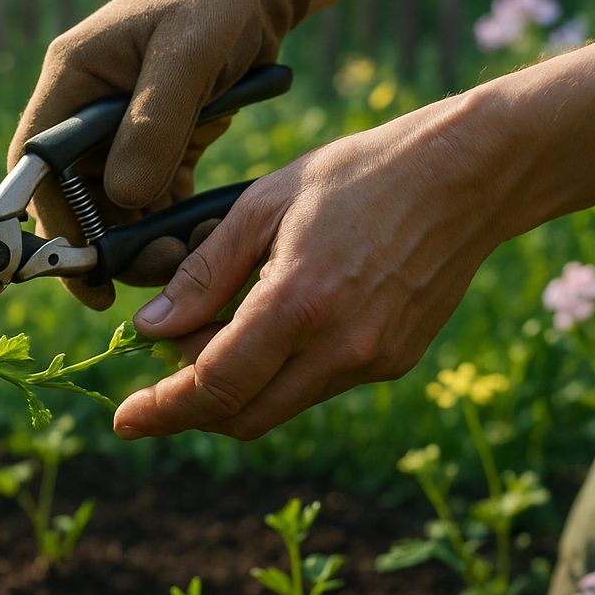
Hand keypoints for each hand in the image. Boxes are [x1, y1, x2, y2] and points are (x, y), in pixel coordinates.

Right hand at [8, 0, 310, 310]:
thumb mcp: (188, 53)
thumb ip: (154, 123)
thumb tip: (123, 196)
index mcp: (71, 83)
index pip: (38, 168)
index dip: (51, 225)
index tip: (84, 272)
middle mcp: (84, 113)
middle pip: (76, 200)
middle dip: (110, 244)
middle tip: (160, 274)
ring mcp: (117, 132)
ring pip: (114, 208)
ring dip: (145, 241)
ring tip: (190, 260)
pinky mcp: (155, 144)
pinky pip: (151, 199)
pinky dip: (172, 224)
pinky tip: (204, 237)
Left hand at [113, 96, 509, 440]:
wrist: (470, 173)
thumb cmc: (359, 174)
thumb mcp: (263, 205)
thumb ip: (203, 274)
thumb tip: (150, 328)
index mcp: (298, 304)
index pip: (213, 386)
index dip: (161, 411)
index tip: (124, 421)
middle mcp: (340, 347)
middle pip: (243, 416)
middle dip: (190, 406)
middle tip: (160, 368)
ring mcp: (374, 361)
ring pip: (279, 405)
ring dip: (234, 386)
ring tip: (213, 327)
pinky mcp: (395, 361)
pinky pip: (317, 385)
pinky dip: (278, 371)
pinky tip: (271, 319)